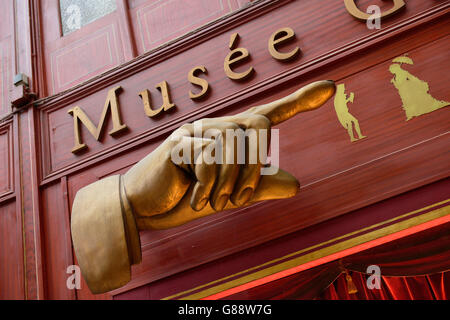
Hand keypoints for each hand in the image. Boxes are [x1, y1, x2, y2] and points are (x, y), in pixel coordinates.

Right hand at [122, 80, 335, 228]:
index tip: (330, 88)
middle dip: (256, 167)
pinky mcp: (179, 141)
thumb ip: (261, 187)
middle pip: (258, 125)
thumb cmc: (190, 196)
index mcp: (234, 136)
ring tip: (216, 203)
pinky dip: (208, 187)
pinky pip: (209, 157)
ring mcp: (198, 130)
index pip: (270, 114)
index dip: (300, 101)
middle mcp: (219, 126)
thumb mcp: (232, 196)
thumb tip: (297, 185)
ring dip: (231, 182)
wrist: (148, 207)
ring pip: (234, 143)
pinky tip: (195, 200)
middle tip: (241, 198)